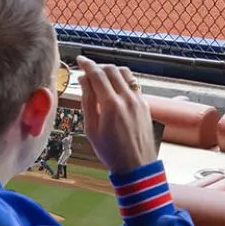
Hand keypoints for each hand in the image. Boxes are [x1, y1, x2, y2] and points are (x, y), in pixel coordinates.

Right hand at [79, 57, 157, 177]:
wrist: (136, 166)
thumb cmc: (110, 151)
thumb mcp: (91, 129)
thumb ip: (87, 101)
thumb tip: (83, 80)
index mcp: (110, 105)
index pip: (97, 75)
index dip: (87, 64)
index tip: (80, 59)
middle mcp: (126, 98)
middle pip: (111, 69)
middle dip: (98, 66)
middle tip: (88, 70)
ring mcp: (138, 100)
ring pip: (124, 73)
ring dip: (112, 70)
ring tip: (102, 76)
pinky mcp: (145, 104)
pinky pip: (133, 83)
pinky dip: (122, 79)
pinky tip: (115, 87)